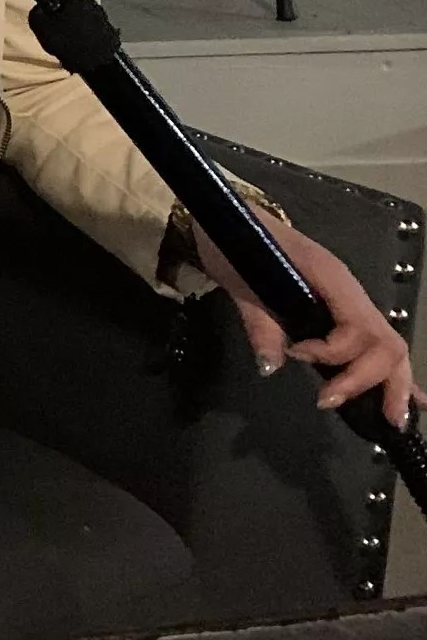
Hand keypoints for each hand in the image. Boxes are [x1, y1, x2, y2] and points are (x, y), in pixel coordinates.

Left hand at [198, 208, 417, 426]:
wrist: (230, 220)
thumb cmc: (235, 247)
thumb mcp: (239, 283)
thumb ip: (259, 324)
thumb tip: (272, 367)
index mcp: (330, 277)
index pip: (357, 326)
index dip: (334, 352)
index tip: (298, 357)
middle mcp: (350, 290)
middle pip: (384, 341)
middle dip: (370, 379)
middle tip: (338, 405)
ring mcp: (351, 300)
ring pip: (389, 344)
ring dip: (391, 382)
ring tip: (391, 419)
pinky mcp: (344, 310)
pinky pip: (377, 342)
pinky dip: (392, 371)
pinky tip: (408, 400)